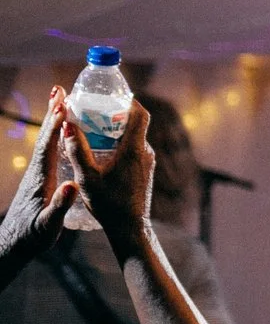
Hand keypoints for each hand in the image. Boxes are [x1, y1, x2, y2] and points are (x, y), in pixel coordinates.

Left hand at [0, 91, 80, 282]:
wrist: (15, 243)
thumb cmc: (32, 235)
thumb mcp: (48, 225)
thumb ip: (60, 206)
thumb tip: (72, 185)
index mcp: (41, 178)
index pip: (49, 146)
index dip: (57, 125)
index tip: (65, 105)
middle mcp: (38, 171)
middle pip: (46, 136)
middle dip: (53, 113)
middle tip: (60, 90)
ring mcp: (38, 174)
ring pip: (47, 140)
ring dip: (54, 120)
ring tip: (63, 101)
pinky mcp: (42, 178)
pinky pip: (51, 150)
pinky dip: (57, 135)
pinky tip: (66, 132)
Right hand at [60, 95, 156, 257]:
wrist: (129, 228)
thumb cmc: (109, 204)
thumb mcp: (87, 177)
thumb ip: (77, 150)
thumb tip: (68, 125)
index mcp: (134, 149)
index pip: (140, 114)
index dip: (128, 101)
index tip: (112, 95)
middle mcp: (145, 153)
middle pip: (136, 124)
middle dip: (116, 114)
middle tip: (95, 111)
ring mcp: (147, 163)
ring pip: (134, 138)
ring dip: (117, 131)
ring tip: (95, 130)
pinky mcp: (145, 172)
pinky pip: (135, 150)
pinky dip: (120, 144)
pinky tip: (103, 152)